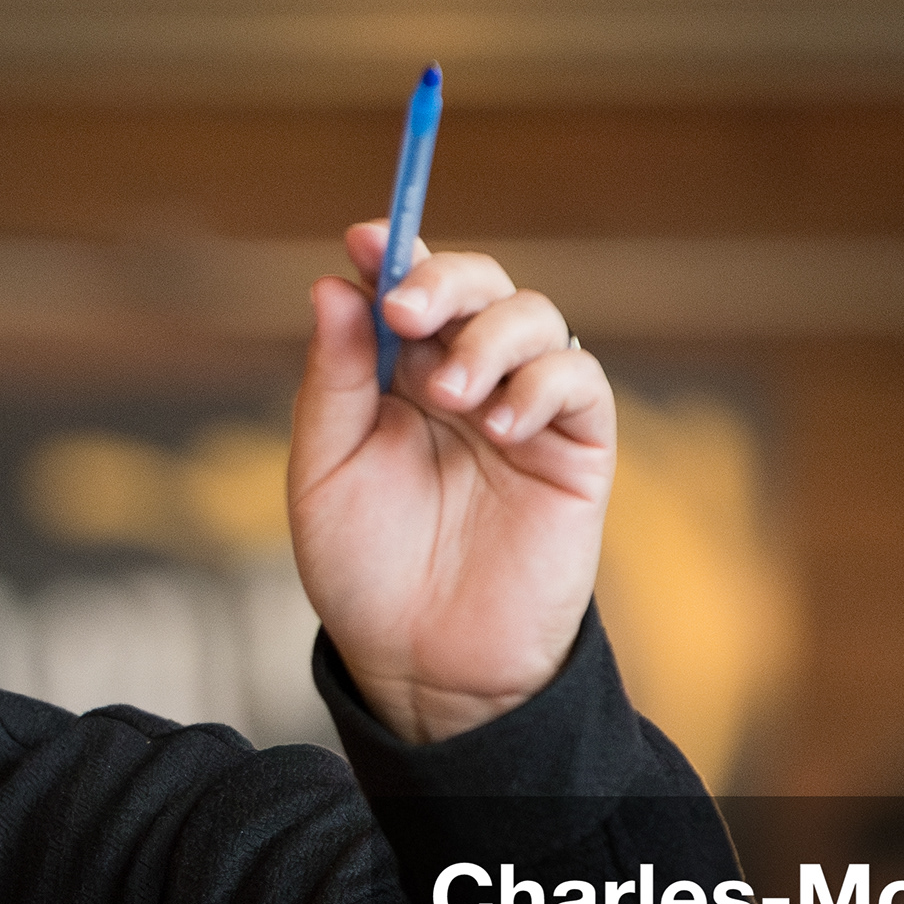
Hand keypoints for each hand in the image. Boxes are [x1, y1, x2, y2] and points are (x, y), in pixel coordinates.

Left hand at [288, 222, 614, 744]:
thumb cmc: (365, 573)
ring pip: (533, 315)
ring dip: (490, 336)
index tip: (365, 238)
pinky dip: (542, 381)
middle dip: (442, 279)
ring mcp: (523, 408)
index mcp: (396, 376)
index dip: (391, 249)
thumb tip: (333, 286)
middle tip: (407, 311)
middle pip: (476, 282)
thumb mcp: (324, 474)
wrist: (424, 665)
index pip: (404, 287)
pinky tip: (501, 424)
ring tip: (454, 395)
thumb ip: (334, 382)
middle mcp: (463, 378)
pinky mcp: (576, 447)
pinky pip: (579, 380)